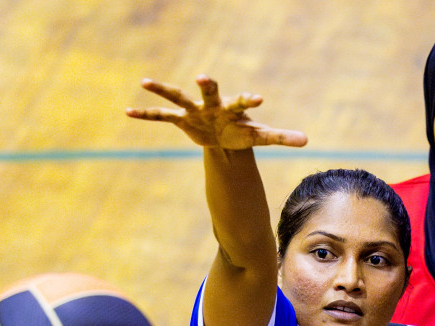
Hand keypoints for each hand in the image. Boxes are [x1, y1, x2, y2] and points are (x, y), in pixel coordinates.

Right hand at [126, 76, 307, 150]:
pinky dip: (146, 115)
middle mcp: (212, 104)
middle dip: (207, 86)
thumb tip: (307, 140)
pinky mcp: (182, 120)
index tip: (259, 99)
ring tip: (144, 81)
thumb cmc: (243, 131)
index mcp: (233, 108)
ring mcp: (195, 110)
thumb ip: (282, 136)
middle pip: (209, 92)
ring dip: (162, 90)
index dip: (250, 101)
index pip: (243, 102)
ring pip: (177, 97)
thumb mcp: (262, 136)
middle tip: (203, 77)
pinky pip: (162, 118)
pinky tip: (127, 111)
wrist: (225, 135)